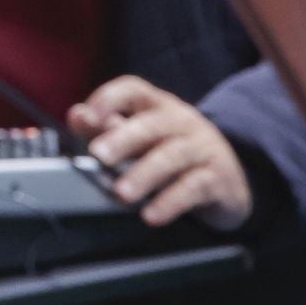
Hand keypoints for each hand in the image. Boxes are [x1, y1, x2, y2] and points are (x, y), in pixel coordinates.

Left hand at [68, 76, 252, 231]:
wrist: (229, 180)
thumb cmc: (174, 153)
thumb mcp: (142, 137)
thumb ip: (106, 127)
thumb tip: (76, 115)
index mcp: (157, 105)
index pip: (133, 89)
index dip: (108, 99)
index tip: (86, 117)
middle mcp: (181, 121)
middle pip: (151, 125)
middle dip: (122, 139)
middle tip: (98, 156)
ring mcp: (202, 148)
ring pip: (172, 156)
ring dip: (144, 175)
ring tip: (121, 193)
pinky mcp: (218, 178)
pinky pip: (193, 188)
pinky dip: (170, 202)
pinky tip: (151, 215)